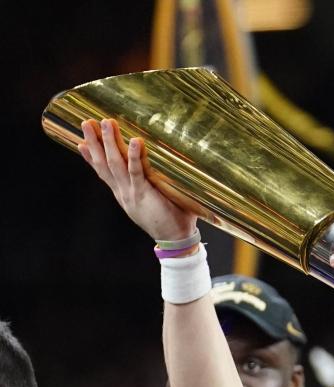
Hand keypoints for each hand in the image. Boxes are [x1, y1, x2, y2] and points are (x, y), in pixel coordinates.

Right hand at [78, 118, 197, 241]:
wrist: (176, 240)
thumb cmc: (171, 218)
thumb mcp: (152, 200)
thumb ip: (149, 185)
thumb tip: (157, 169)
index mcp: (123, 194)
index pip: (103, 172)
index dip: (91, 157)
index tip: (81, 142)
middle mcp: (123, 192)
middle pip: (103, 163)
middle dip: (94, 142)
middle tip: (86, 122)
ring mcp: (131, 192)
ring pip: (115, 163)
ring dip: (109, 142)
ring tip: (105, 122)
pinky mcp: (144, 193)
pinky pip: (137, 171)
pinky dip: (135, 156)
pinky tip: (135, 140)